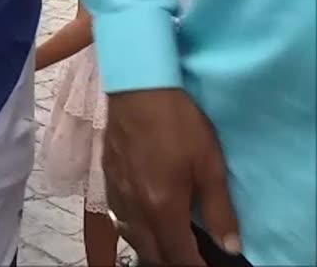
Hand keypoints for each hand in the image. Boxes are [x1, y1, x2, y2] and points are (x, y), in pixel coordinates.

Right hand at [104, 89, 240, 265]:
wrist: (138, 88)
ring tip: (167, 244)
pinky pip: (117, 215)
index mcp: (162, 206)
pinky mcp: (107, 176)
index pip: (177, 254)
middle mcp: (135, 206)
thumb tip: (230, 244)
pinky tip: (141, 218)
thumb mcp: (210, 165)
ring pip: (130, 235)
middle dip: (171, 261)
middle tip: (189, 258)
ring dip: (150, 247)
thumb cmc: (178, 123)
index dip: (194, 266)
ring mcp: (117, 192)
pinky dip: (132, 227)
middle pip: (150, 251)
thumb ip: (219, 209)